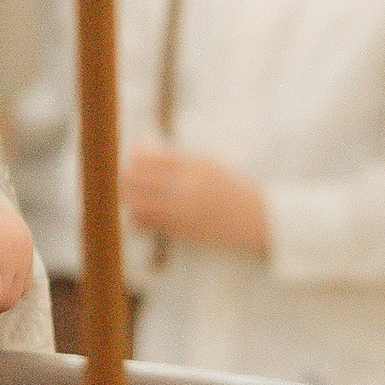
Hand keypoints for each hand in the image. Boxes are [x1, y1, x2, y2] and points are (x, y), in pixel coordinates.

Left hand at [122, 145, 270, 255]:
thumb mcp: (208, 164)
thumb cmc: (230, 187)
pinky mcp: (183, 230)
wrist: (260, 218)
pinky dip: (139, 217)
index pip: (149, 158)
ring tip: (130, 196)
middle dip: (126, 178)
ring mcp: (184, 210)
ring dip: (129, 198)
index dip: (134, 159)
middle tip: (124, 178)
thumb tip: (137, 153)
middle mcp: (187, 186)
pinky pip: (150, 223)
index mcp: (195, 165)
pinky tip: (140, 214)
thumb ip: (176, 159)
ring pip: (139, 203)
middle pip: (138, 179)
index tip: (131, 160)